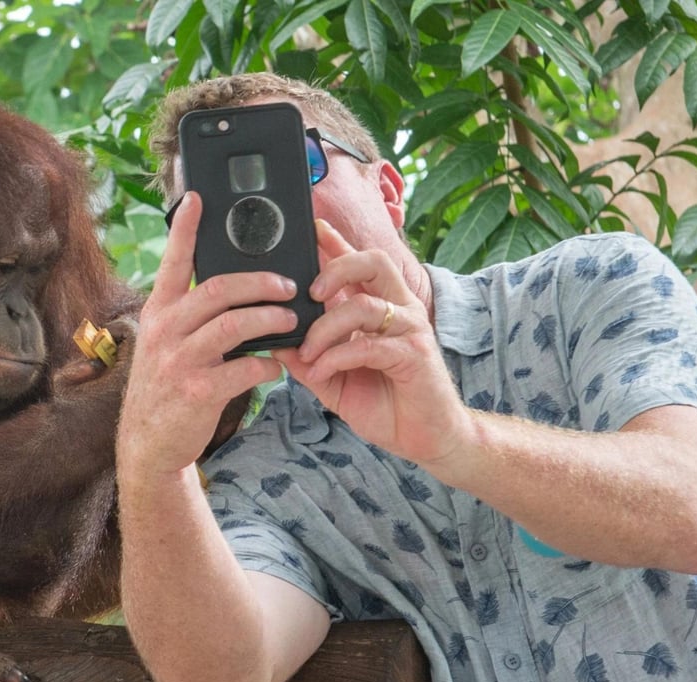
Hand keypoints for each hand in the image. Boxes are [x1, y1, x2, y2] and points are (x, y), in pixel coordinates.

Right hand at [117, 192, 297, 477]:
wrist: (149, 442)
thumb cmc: (168, 385)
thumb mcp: (166, 343)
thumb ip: (191, 315)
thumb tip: (235, 289)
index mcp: (159, 312)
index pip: (173, 261)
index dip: (186, 228)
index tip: (200, 198)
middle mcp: (166, 331)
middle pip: (218, 290)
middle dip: (260, 282)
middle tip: (288, 284)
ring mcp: (179, 361)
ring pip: (234, 325)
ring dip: (270, 319)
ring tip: (290, 320)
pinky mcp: (197, 392)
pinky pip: (243, 369)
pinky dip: (266, 365)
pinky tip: (275, 366)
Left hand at [272, 221, 472, 468]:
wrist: (424, 438)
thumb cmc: (384, 404)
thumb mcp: (333, 379)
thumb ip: (306, 359)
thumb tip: (272, 341)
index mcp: (380, 308)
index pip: (358, 264)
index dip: (336, 242)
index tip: (311, 227)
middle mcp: (398, 309)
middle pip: (374, 261)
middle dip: (337, 266)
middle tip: (310, 292)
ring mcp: (410, 329)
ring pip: (364, 304)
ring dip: (326, 328)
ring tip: (308, 353)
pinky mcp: (415, 355)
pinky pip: (369, 344)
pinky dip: (337, 357)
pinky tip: (322, 371)